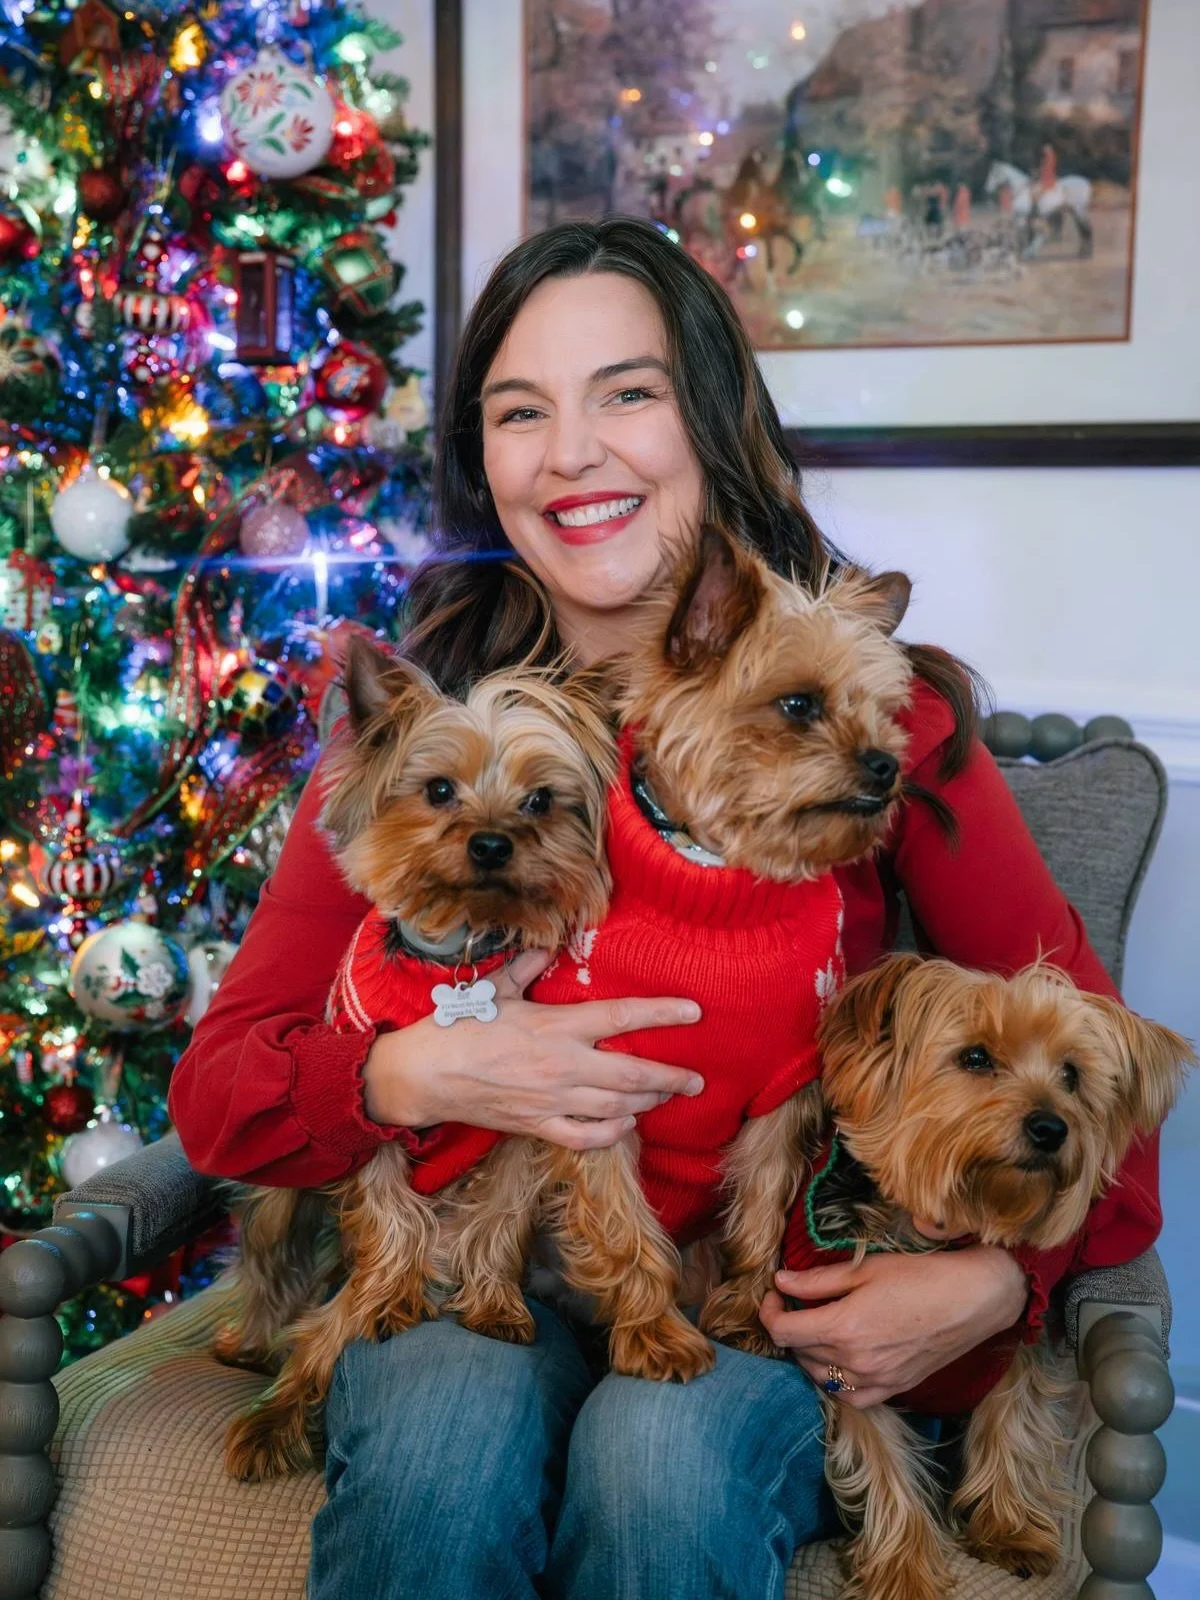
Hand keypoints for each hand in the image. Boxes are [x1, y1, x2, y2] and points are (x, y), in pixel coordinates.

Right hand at [363, 949, 704, 1148]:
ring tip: (664, 1096)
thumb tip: (548, 945)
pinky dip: (611, 1134)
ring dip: (647, 1103)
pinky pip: (586, 1137)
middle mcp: (563, 1065)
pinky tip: (623, 1124)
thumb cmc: (460, 1026)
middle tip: (696, 1079)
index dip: (662, 1013)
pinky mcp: (538, 1125)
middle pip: (634, 1075)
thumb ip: (528, 966)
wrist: (427, 1074)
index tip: (694, 1011)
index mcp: (557, 1026)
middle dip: (672, 1077)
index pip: (623, 1017)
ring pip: (617, 1109)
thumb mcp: (497, 989)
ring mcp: (553, 1100)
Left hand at [759, 1247, 1027, 1407]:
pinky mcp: (894, 1389)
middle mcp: (856, 1361)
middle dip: (790, 1327)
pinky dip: (836, 1381)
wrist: (973, 1300)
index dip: (770, 1311)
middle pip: (800, 1352)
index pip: (784, 1331)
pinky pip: (850, 1397)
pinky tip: (840, 1361)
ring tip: (818, 1328)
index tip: (775, 1294)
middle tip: (798, 1304)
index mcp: (844, 1327)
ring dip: (809, 1354)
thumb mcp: (864, 1269)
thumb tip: (780, 1282)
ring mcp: (876, 1380)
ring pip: (820, 1377)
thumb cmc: (920, 1276)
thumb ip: (818, 1281)